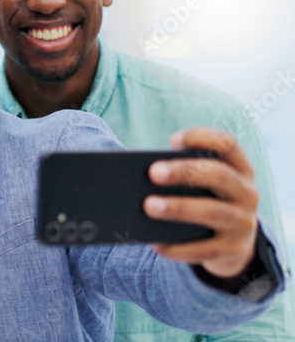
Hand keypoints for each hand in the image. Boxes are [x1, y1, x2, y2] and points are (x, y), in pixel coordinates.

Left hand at [144, 127, 258, 278]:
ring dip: (179, 208)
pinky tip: (155, 243)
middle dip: (185, 172)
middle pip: (220, 175)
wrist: (233, 245)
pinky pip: (205, 249)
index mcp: (240, 169)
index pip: (227, 144)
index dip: (202, 138)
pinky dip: (178, 246)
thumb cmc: (205, 202)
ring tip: (148, 205)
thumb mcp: (203, 186)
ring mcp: (244, 222)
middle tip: (153, 173)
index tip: (173, 140)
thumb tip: (141, 177)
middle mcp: (247, 193)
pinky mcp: (234, 250)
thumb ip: (184, 176)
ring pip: (213, 212)